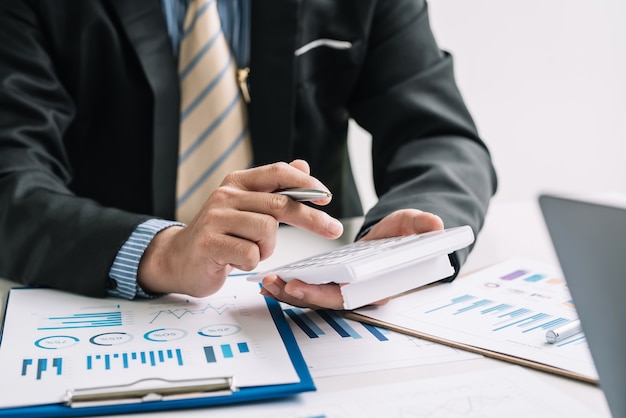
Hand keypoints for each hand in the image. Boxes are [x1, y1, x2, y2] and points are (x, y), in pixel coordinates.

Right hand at [137, 160, 343, 296]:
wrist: (179, 259)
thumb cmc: (219, 235)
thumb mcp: (247, 208)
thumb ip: (275, 189)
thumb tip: (303, 165)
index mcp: (237, 182)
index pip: (278, 172)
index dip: (306, 183)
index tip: (327, 197)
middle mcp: (226, 195)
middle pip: (280, 204)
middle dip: (312, 219)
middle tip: (333, 230)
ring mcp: (215, 218)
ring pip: (267, 231)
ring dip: (267, 248)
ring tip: (250, 250)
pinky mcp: (209, 243)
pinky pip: (251, 253)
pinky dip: (251, 262)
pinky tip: (235, 260)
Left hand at [260, 208, 443, 309]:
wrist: (396, 240)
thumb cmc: (403, 238)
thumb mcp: (411, 227)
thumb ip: (420, 226)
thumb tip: (435, 224)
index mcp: (376, 286)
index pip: (346, 296)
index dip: (321, 294)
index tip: (298, 286)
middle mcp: (357, 292)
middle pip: (323, 300)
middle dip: (297, 295)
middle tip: (275, 284)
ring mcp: (342, 288)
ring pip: (312, 296)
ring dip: (289, 292)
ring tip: (267, 282)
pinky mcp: (331, 281)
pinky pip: (308, 287)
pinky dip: (290, 285)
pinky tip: (271, 279)